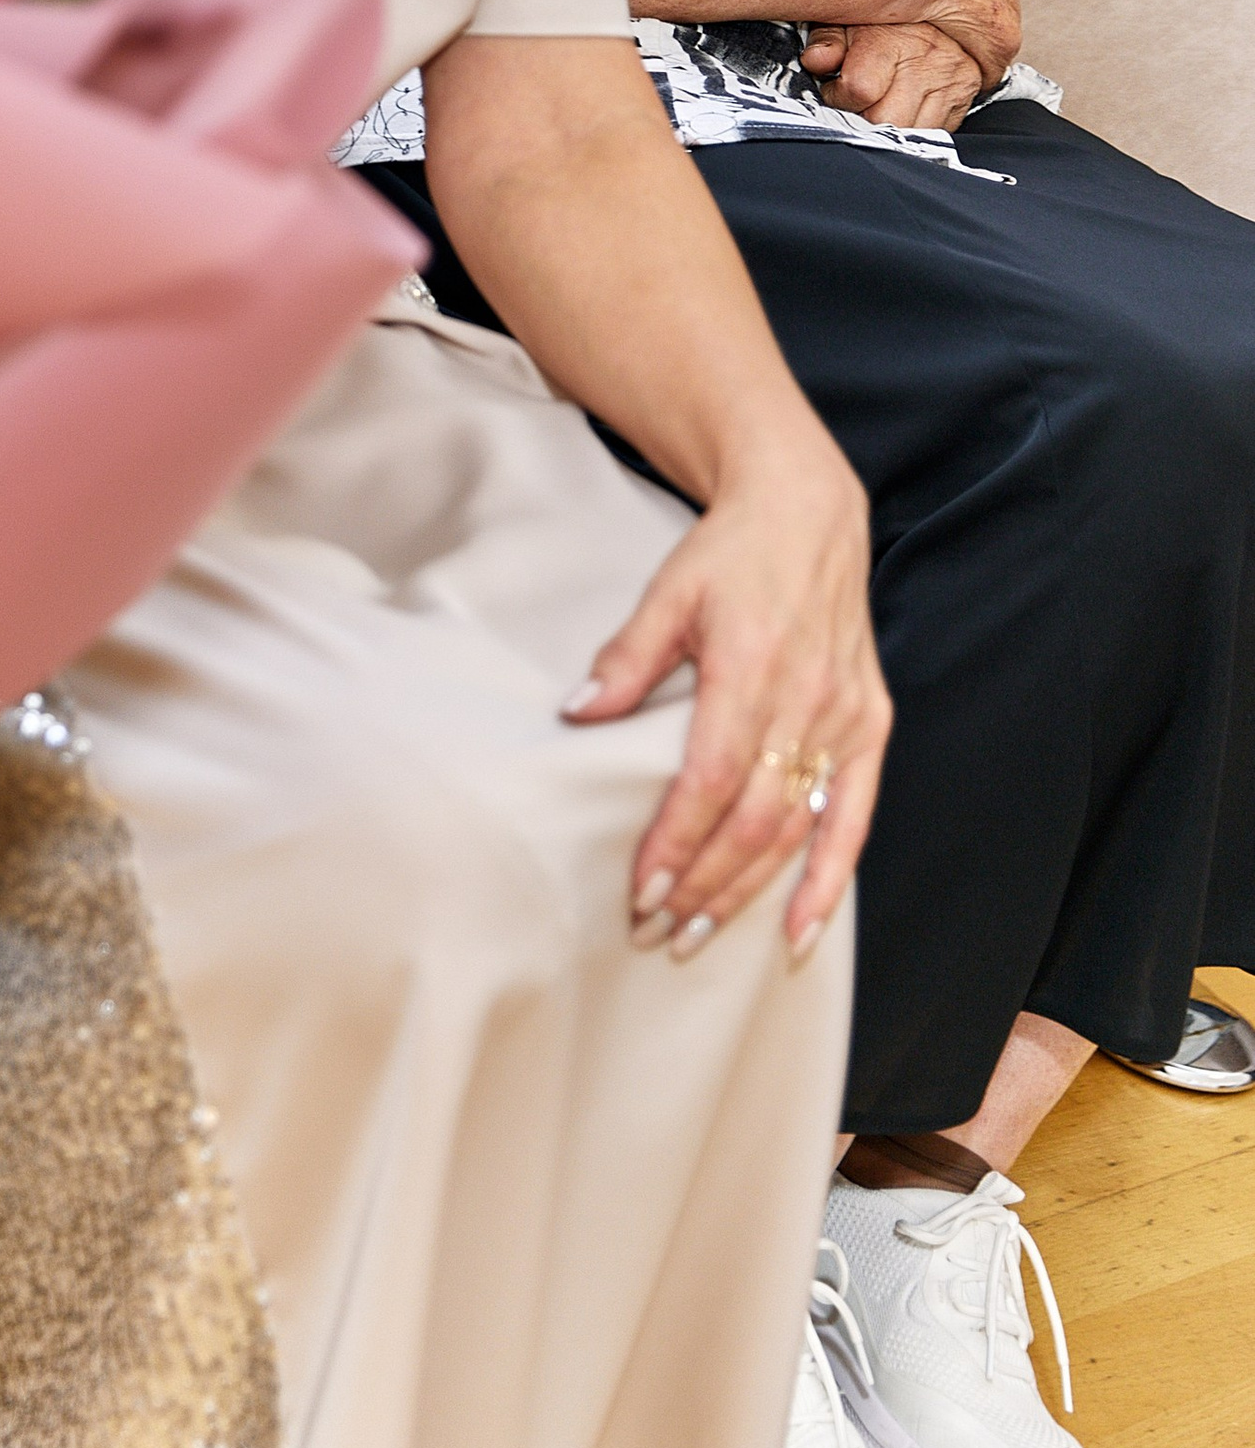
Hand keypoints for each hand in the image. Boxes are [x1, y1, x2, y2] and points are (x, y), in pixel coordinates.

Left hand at [565, 426, 886, 958]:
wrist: (806, 510)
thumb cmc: (729, 552)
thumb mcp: (668, 590)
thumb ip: (627, 659)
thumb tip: (576, 714)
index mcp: (750, 665)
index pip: (710, 780)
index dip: (676, 842)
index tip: (639, 890)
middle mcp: (806, 698)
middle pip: (753, 819)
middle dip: (702, 885)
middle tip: (655, 930)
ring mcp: (845, 715)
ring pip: (796, 827)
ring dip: (748, 891)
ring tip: (697, 937)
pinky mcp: (872, 723)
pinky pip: (853, 816)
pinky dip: (830, 879)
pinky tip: (801, 931)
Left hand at [800, 18, 984, 128]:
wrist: (939, 4)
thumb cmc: (886, 17)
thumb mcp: (847, 18)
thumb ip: (827, 41)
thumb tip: (815, 60)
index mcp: (894, 39)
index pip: (859, 88)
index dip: (837, 95)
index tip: (835, 88)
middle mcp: (928, 60)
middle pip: (884, 118)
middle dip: (863, 116)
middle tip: (856, 100)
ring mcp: (950, 80)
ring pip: (910, 132)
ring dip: (890, 125)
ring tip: (880, 102)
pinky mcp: (964, 98)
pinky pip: (934, 132)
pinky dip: (914, 126)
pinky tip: (902, 106)